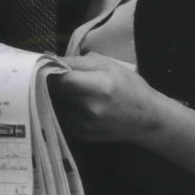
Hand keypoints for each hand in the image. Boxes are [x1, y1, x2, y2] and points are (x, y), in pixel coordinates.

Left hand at [48, 52, 164, 144]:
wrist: (148, 120)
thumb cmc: (129, 87)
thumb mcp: (108, 65)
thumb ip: (77, 62)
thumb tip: (50, 59)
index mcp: (100, 87)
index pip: (62, 79)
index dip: (51, 71)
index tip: (47, 65)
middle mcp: (90, 109)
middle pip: (56, 91)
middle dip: (53, 82)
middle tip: (57, 75)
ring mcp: (85, 125)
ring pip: (57, 103)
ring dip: (59, 95)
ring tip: (75, 91)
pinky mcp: (81, 135)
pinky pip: (63, 115)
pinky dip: (66, 108)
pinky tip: (80, 105)